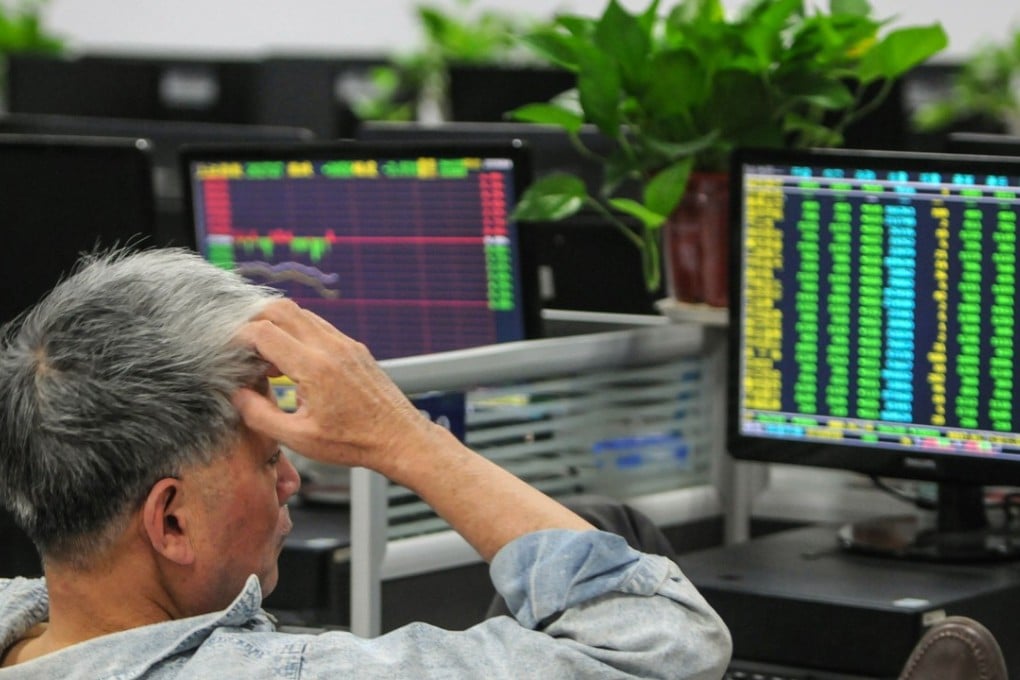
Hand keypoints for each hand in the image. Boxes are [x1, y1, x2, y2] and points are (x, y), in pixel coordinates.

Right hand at [231, 299, 432, 470]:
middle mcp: (331, 347)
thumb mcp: (299, 438)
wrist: (400, 438)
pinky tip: (292, 365)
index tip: (228, 355)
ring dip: (277, 327)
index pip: (264, 332)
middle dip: (254, 322)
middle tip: (242, 349)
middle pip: (281, 308)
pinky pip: (319, 326)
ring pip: (301, 314)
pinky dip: (298, 334)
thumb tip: (237, 395)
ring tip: (267, 361)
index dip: (238, 338)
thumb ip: (261, 416)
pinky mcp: (355, 347)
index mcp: (315, 367)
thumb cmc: (353, 443)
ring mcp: (346, 343)